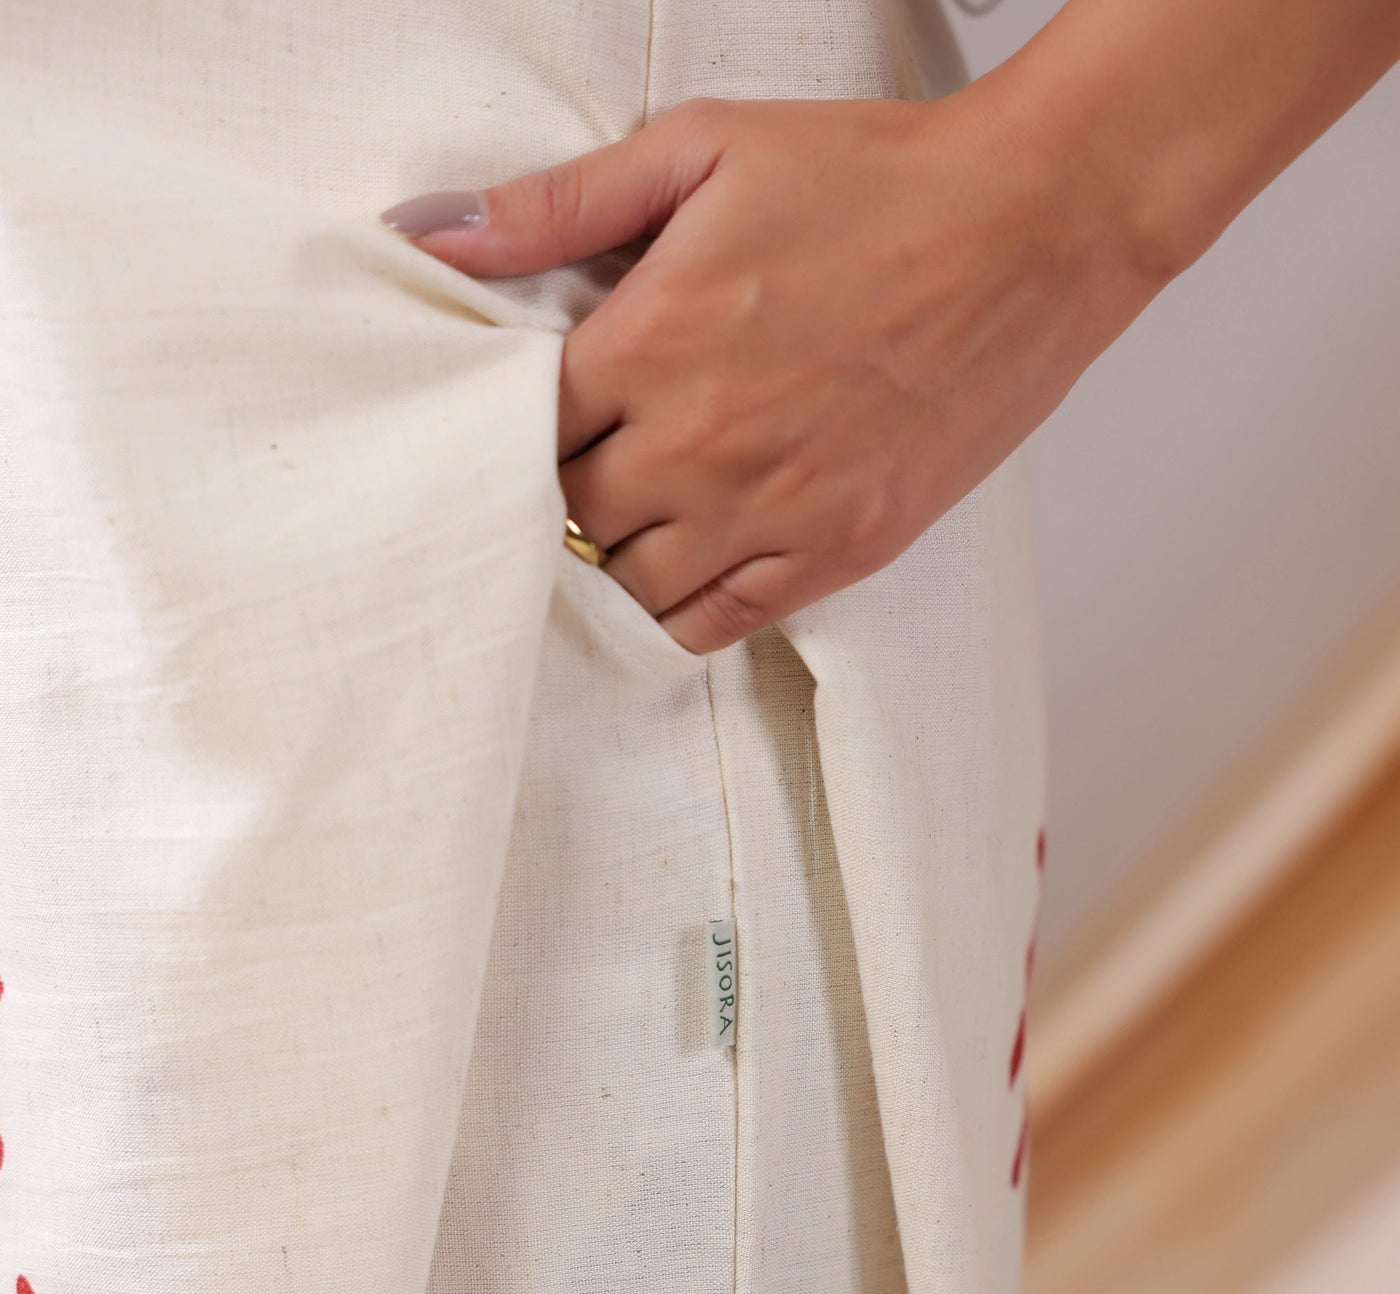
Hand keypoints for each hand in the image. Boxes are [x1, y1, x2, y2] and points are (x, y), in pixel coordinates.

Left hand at [382, 0, 1399, 655]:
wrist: (1030, 226)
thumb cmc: (875, 180)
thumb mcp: (702, 151)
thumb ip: (559, 204)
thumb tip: (431, 236)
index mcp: (651, 344)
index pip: (525, 433)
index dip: (530, 423)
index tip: (561, 405)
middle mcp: (699, 446)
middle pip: (574, 517)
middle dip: (578, 486)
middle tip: (611, 448)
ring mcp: (770, 511)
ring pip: (635, 585)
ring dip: (629, 550)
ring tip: (659, 499)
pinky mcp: (836, 552)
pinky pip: (717, 625)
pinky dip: (690, 605)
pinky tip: (702, 554)